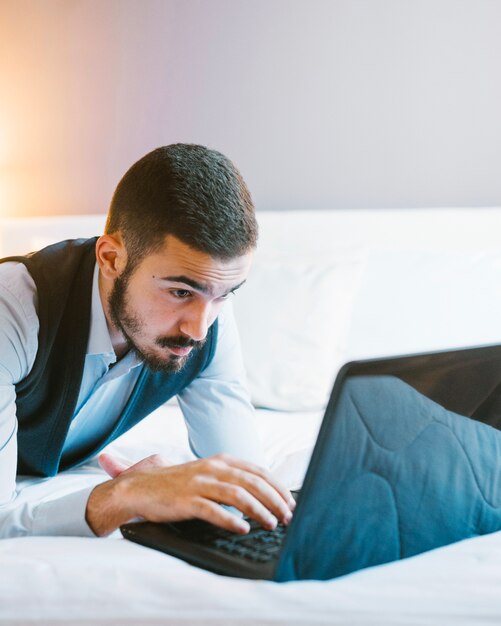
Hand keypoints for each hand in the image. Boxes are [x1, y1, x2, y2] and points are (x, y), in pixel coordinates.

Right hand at [86, 453, 294, 536]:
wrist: (140, 487)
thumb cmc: (177, 485)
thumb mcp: (207, 475)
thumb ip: (231, 479)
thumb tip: (262, 493)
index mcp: (220, 460)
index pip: (258, 471)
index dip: (277, 486)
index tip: (291, 502)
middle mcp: (212, 468)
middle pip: (252, 481)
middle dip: (274, 499)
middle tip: (288, 516)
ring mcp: (198, 483)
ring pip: (237, 494)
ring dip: (258, 510)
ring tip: (272, 524)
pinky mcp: (186, 500)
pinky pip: (212, 510)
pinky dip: (230, 519)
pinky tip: (243, 528)